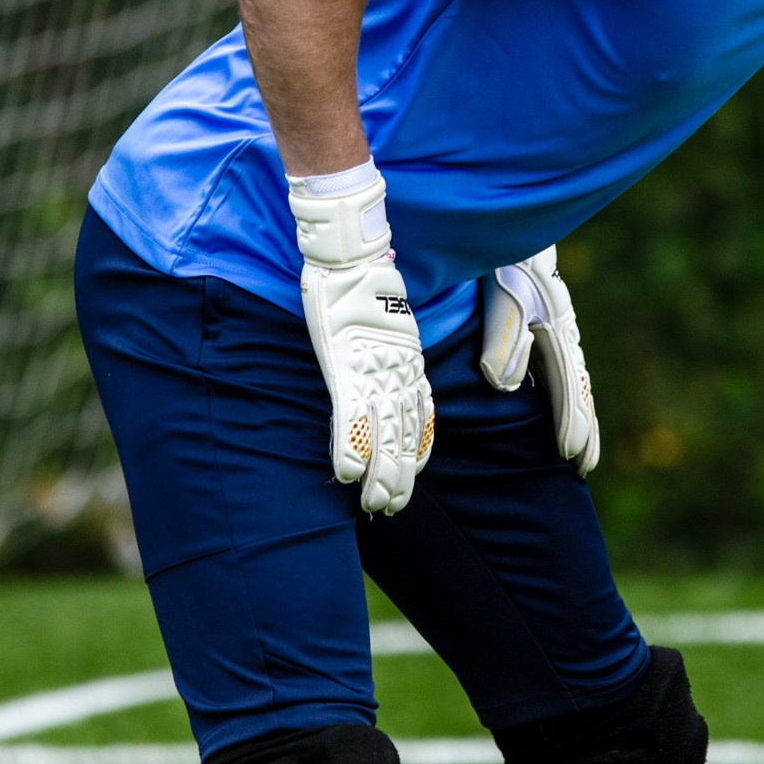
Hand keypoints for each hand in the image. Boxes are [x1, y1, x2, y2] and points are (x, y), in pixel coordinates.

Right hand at [292, 168, 433, 513]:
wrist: (351, 255)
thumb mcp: (388, 320)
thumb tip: (389, 362)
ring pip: (382, 435)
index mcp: (407, 362)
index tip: (407, 480)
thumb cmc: (364, 283)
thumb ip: (391, 347)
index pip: (417, 418)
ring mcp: (371, 372)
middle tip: (391, 507)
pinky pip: (351, 416)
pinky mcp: (347, 367)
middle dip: (398, 476)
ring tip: (376, 504)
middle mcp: (395, 372)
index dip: (413, 452)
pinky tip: (347, 472)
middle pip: (402, 435)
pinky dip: (350, 446)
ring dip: (379, 474)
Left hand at [478, 246, 599, 474]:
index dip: (571, 420)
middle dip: (583, 426)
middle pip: (578, 385)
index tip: (572, 454)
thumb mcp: (502, 288)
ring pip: (574, 376)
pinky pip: (562, 362)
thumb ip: (504, 334)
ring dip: (579, 413)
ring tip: (583, 449)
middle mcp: (561, 326)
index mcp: (555, 323)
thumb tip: (502, 384)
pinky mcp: (545, 316)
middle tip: (585, 465)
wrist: (507, 216)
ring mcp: (556, 321)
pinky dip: (568, 390)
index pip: (567, 382)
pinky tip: (564, 403)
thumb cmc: (503, 253)